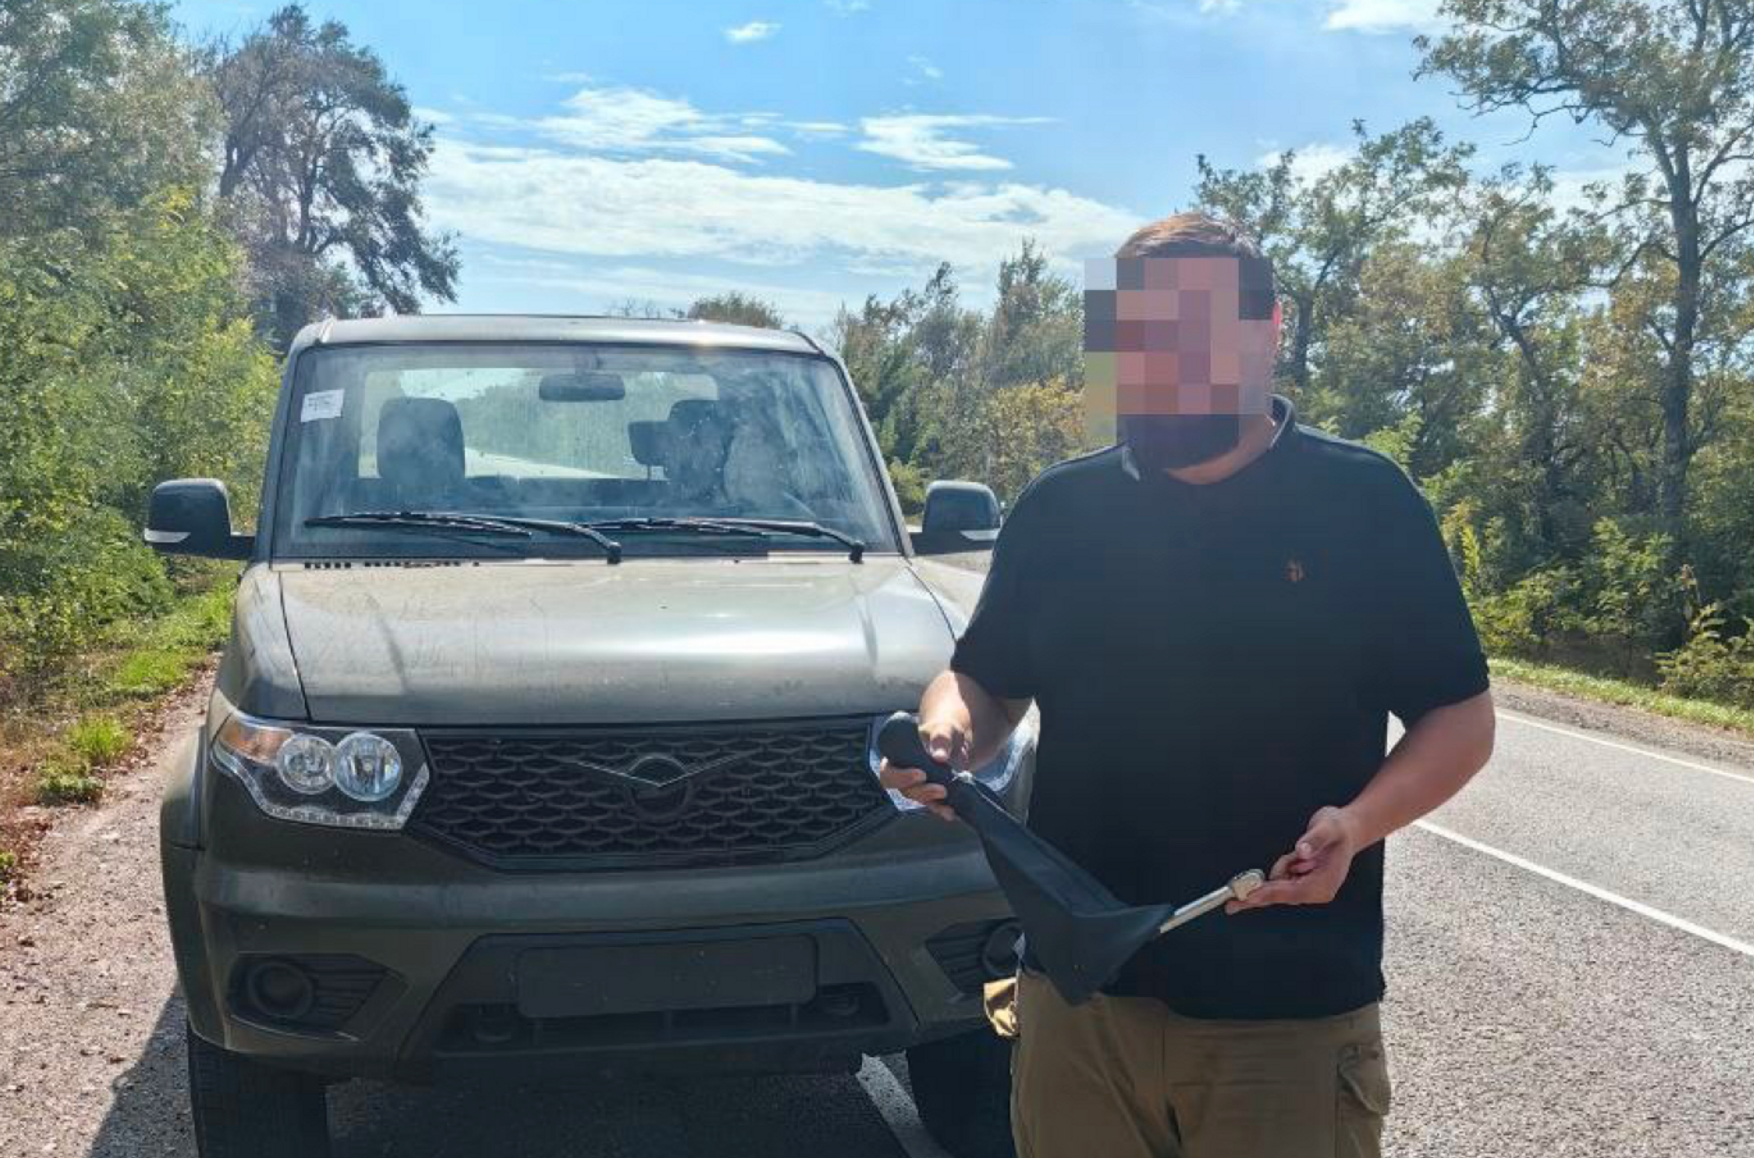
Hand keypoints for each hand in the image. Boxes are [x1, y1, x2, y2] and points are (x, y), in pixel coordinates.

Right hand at [877, 718, 966, 822]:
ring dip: (933, 801)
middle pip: (904, 790)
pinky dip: (942, 809)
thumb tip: (939, 756)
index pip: (888, 772)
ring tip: (948, 795)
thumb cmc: (943, 732)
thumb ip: (941, 740)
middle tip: (940, 789)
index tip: (921, 774)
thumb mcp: (943, 729)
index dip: (901, 777)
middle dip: (921, 791)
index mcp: (897, 757)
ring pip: (919, 799)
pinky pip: (934, 805)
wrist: (958, 743)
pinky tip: (951, 810)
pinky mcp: (932, 795)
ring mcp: (918, 787)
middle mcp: (904, 775)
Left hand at [1226, 806, 1360, 912]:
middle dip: (1260, 894)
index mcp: (1325, 884)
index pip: (1293, 893)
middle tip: (1232, 905)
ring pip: (1278, 886)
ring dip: (1280, 868)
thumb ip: (1314, 839)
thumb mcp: (1329, 828)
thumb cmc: (1339, 830)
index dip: (1271, 894)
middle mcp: (1317, 890)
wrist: (1346, 828)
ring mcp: (1309, 887)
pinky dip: (1281, 868)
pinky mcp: (1301, 881)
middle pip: (1281, 896)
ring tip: (1297, 854)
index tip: (1251, 896)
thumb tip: (1302, 851)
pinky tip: (1294, 858)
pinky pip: (1280, 879)